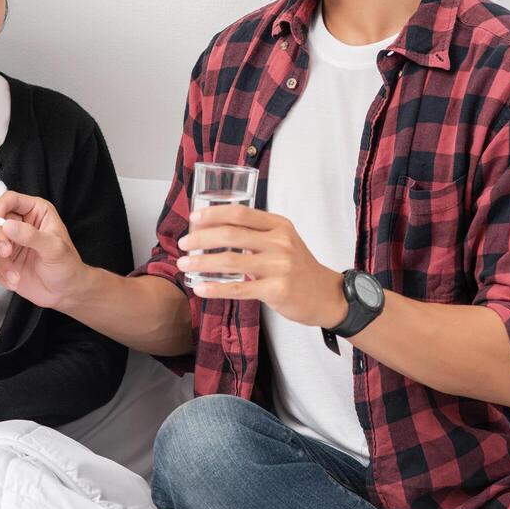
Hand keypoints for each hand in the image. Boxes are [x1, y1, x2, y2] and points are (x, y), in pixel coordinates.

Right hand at [0, 191, 86, 308]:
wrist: (65, 291)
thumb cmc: (67, 266)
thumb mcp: (54, 249)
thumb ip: (31, 235)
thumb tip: (8, 225)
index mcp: (37, 212)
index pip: (11, 199)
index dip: (0, 206)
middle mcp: (22, 224)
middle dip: (1, 239)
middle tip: (7, 253)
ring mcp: (12, 242)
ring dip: (2, 261)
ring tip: (15, 275)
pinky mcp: (5, 259)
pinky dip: (0, 272)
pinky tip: (14, 280)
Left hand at [176, 205, 347, 327]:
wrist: (326, 295)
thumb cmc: (299, 268)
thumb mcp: (284, 242)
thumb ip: (257, 235)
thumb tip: (216, 233)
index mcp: (279, 225)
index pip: (240, 213)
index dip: (213, 214)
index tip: (193, 219)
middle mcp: (280, 242)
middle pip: (231, 234)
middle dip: (201, 238)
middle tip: (183, 245)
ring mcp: (279, 266)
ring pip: (230, 261)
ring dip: (201, 262)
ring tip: (184, 264)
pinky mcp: (276, 290)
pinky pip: (238, 288)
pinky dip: (215, 288)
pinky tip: (200, 288)